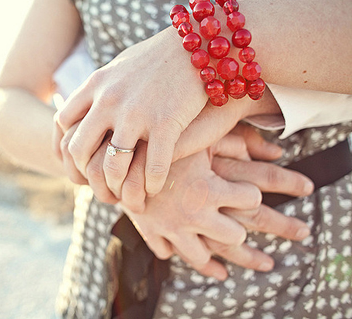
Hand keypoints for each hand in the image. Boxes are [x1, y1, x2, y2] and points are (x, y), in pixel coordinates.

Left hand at [54, 27, 208, 199]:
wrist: (198, 43)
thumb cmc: (159, 57)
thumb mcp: (120, 66)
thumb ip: (100, 86)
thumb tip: (86, 102)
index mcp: (95, 84)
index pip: (62, 122)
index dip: (64, 147)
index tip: (76, 161)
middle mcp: (109, 99)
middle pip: (79, 148)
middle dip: (84, 173)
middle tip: (97, 184)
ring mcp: (137, 113)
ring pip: (113, 164)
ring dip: (117, 186)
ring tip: (125, 194)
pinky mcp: (166, 123)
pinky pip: (153, 166)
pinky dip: (151, 184)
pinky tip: (154, 189)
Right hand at [121, 127, 312, 279]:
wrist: (114, 153)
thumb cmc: (162, 140)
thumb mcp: (200, 136)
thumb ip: (238, 141)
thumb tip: (279, 149)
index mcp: (208, 189)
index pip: (251, 199)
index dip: (254, 194)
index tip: (252, 191)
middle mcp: (193, 214)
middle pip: (234, 236)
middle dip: (240, 230)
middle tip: (240, 225)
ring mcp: (170, 228)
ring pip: (201, 257)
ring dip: (214, 255)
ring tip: (224, 257)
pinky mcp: (151, 232)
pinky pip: (168, 253)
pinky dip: (179, 254)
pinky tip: (187, 252)